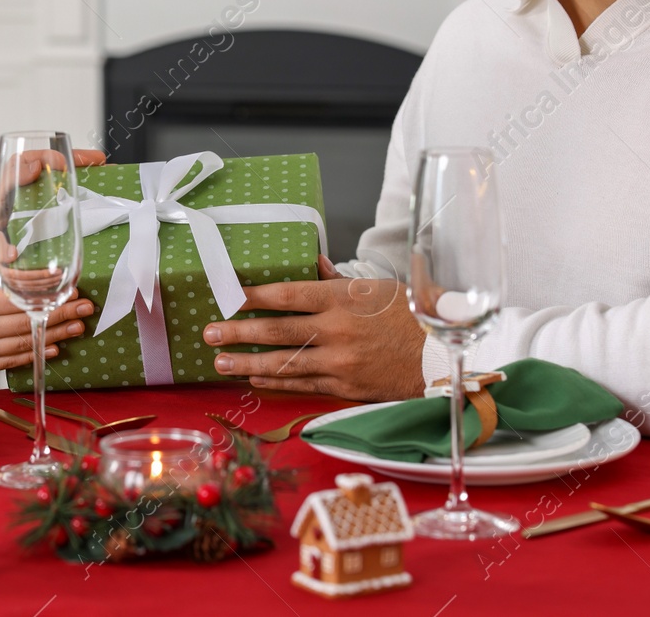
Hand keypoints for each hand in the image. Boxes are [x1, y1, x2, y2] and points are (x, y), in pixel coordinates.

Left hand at [0, 149, 107, 254]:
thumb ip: (2, 176)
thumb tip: (37, 164)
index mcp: (13, 173)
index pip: (49, 159)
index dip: (75, 158)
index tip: (96, 161)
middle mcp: (24, 192)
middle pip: (62, 181)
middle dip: (89, 178)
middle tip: (113, 177)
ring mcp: (27, 216)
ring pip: (62, 206)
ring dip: (84, 205)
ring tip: (109, 204)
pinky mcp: (27, 240)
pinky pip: (52, 234)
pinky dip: (70, 233)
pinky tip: (86, 235)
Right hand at [0, 252, 93, 372]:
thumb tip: (9, 256)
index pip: (20, 299)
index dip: (47, 293)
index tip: (69, 286)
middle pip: (28, 323)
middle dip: (60, 313)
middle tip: (86, 306)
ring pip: (24, 344)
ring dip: (54, 335)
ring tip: (78, 326)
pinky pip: (11, 361)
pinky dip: (34, 355)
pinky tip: (52, 348)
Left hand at [200, 268, 425, 401]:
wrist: (439, 356)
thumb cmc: (408, 315)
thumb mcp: (375, 287)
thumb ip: (336, 279)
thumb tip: (309, 262)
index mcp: (343, 299)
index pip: (288, 295)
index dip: (254, 296)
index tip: (229, 295)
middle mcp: (337, 331)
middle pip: (277, 331)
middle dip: (238, 332)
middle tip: (209, 331)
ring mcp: (340, 362)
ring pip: (283, 363)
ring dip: (246, 362)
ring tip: (220, 361)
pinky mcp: (345, 386)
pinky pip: (302, 384)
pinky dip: (275, 381)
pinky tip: (254, 377)